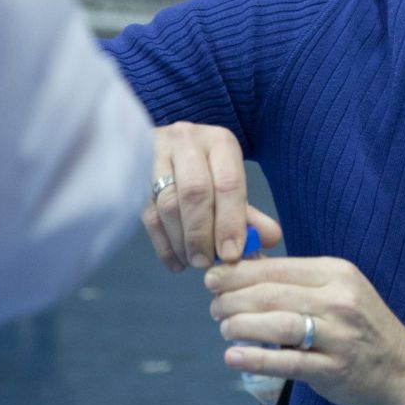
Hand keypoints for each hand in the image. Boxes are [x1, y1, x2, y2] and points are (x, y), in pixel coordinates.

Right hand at [144, 122, 280, 270]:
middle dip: (202, 234)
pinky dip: (163, 244)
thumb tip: (270, 239)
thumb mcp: (230, 181)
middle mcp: (187, 142)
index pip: (228, 183)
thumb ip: (249, 214)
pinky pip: (147, 213)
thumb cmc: (208, 168)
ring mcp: (156, 154)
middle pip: (195, 192)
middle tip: (207, 263)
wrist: (170, 144)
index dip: (230, 222)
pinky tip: (176, 263)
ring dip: (181, 241)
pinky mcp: (134, 172)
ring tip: (193, 262)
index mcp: (220, 142)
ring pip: (167, 204)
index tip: (231, 254)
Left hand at [206, 257, 404, 404]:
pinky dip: (255, 359)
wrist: (403, 368)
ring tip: (223, 328)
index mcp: (337, 273)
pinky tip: (233, 357)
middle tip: (214, 307)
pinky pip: (288, 362)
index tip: (213, 278)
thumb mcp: (340, 290)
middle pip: (272, 294)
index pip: (277, 268)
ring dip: (240, 326)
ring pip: (277, 324)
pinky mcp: (334, 369)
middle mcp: (339, 300)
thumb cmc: (360, 325)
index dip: (238, 273)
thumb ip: (297, 281)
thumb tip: (243, 268)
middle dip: (232, 300)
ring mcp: (338, 336)